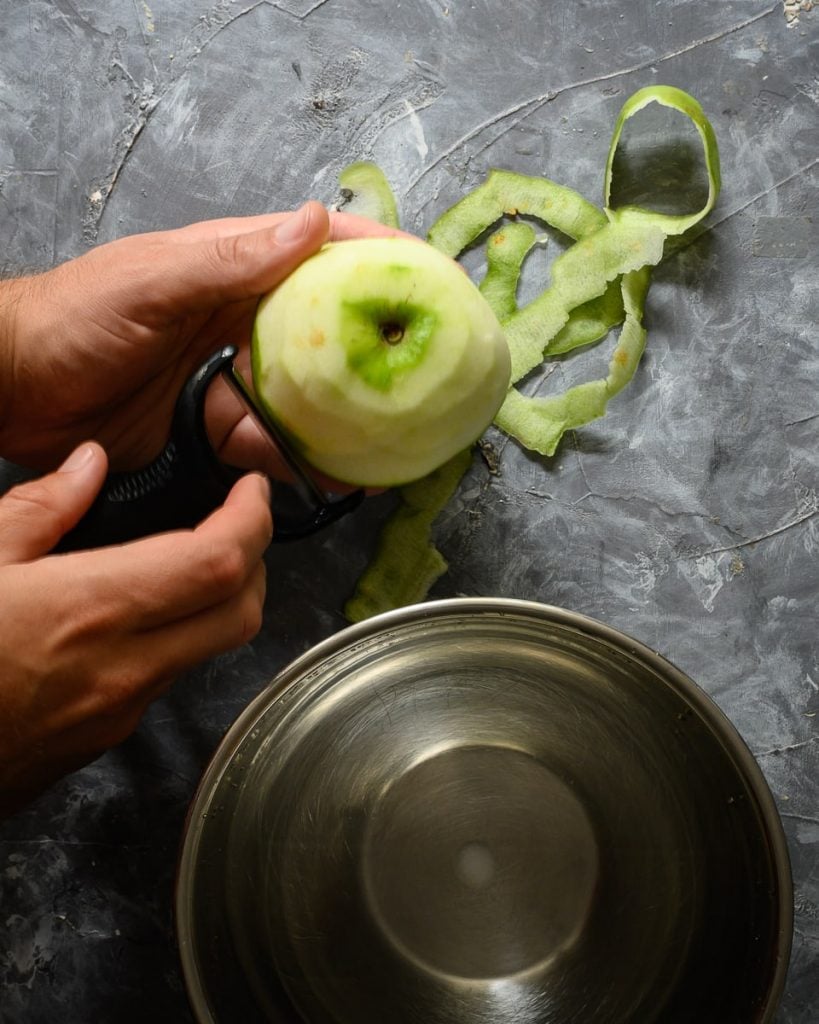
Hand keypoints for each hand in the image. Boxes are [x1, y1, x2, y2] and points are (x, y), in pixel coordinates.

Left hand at [0, 202, 401, 472]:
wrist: (11, 389)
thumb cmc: (72, 317)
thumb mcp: (152, 279)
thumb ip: (230, 259)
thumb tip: (316, 222)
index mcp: (235, 269)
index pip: (324, 254)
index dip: (384, 259)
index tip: (437, 280)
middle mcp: (244, 322)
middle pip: (331, 333)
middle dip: (381, 350)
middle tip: (433, 373)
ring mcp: (232, 379)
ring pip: (309, 398)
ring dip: (349, 419)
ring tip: (397, 439)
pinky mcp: (213, 429)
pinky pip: (270, 446)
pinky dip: (301, 462)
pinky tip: (335, 475)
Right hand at [0, 442, 271, 815]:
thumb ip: (36, 508)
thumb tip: (86, 465)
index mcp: (87, 609)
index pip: (218, 562)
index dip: (253, 520)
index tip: (251, 492)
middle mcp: (119, 669)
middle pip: (241, 615)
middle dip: (258, 563)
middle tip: (238, 525)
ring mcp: (115, 714)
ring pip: (209, 651)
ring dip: (219, 603)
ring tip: (190, 562)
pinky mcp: (99, 742)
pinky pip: (164, 681)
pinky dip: (176, 640)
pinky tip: (135, 617)